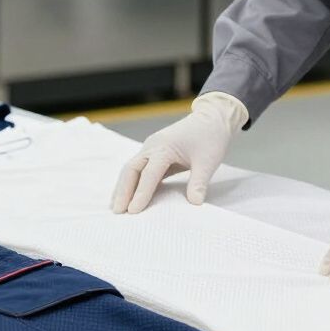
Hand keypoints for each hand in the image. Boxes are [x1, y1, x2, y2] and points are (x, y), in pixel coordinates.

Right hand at [111, 92, 247, 213]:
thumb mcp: (208, 162)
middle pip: (131, 169)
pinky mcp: (154, 153)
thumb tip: (195, 204)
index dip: (141, 193)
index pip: (149, 174)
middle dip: (123, 191)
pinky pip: (139, 169)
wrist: (212, 118)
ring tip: (117, 207)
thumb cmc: (210, 138)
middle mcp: (153, 146)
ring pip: (131, 168)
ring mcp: (151, 148)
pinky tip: (129, 196)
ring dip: (123, 187)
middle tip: (117, 212)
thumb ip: (199, 183)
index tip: (133, 211)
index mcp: (165, 147)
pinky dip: (132, 182)